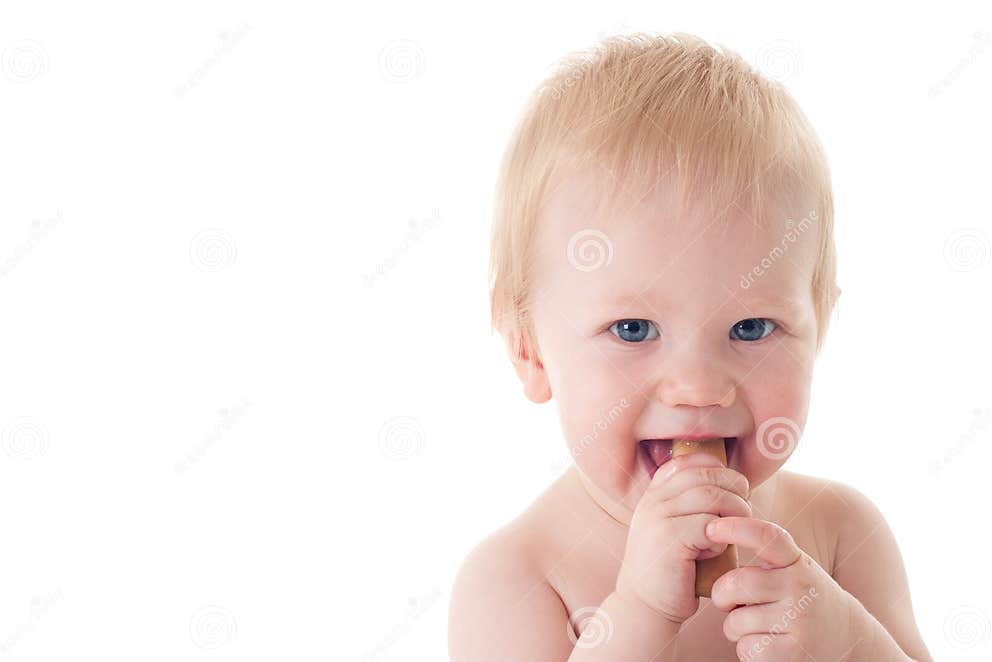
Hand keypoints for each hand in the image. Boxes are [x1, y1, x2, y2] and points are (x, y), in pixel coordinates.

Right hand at [615, 452, 751, 625]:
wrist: (645, 606)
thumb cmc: (671, 569)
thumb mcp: (675, 528)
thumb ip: (691, 505)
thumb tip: (732, 483)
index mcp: (654, 494)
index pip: (690, 461)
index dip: (718, 469)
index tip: (733, 489)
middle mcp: (654, 500)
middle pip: (705, 475)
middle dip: (735, 489)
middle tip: (745, 510)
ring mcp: (658, 517)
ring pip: (712, 496)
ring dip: (734, 512)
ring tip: (736, 530)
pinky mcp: (669, 538)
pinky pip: (709, 525)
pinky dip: (721, 537)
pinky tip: (717, 550)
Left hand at [705, 516, 861, 660]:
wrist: (849, 637)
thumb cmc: (802, 598)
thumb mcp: (793, 569)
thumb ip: (765, 558)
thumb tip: (714, 538)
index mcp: (797, 562)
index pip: (767, 537)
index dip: (736, 528)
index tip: (711, 528)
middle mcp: (800, 587)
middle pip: (737, 583)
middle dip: (722, 596)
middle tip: (729, 603)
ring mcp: (800, 620)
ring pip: (736, 622)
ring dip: (735, 628)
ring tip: (758, 628)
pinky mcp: (794, 653)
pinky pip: (746, 648)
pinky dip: (747, 650)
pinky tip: (768, 646)